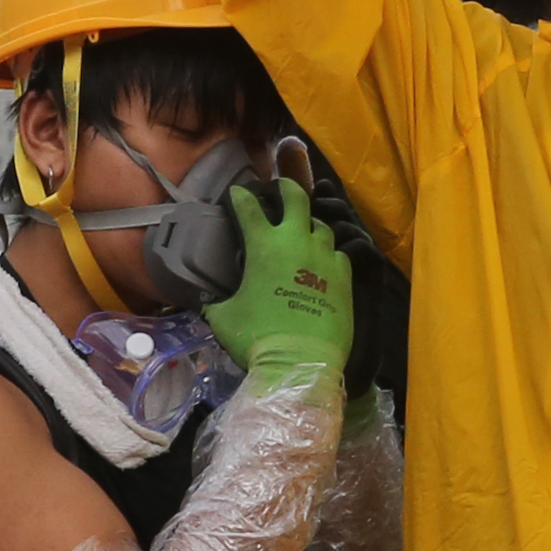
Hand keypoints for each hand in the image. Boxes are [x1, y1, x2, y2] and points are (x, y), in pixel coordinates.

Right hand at [201, 180, 351, 390]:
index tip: (237, 193)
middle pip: (296, 197)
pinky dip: (329, 252)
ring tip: (304, 230)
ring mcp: (324, 256)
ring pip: (321, 224)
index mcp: (263, 245)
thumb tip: (206, 303)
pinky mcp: (344, 276)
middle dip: (286, 187)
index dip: (240, 196)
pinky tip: (323, 261)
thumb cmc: (256, 337)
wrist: (300, 362)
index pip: (248, 207)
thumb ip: (215, 303)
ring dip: (310, 223)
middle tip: (280, 189)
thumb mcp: (223, 318)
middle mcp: (296, 241)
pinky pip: (339, 253)